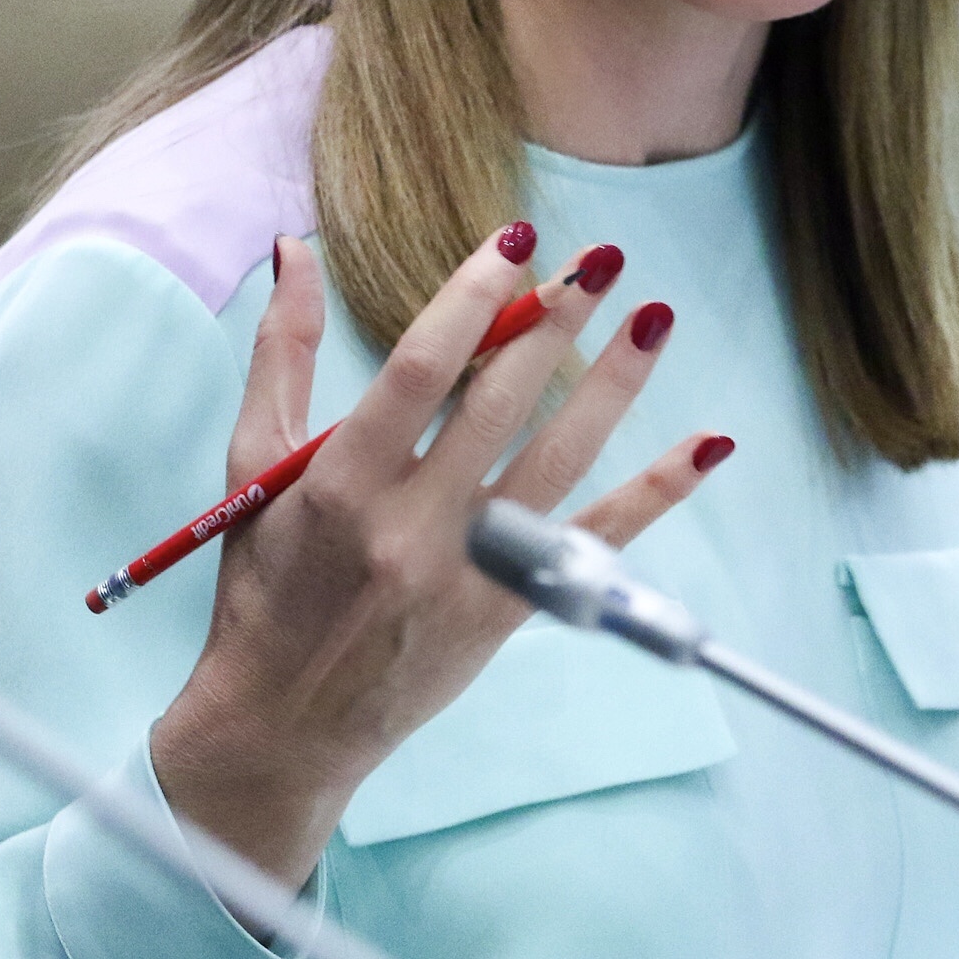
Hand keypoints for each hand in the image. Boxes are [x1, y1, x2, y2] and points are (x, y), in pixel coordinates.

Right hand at [150, 227, 725, 885]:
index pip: (420, 370)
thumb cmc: (264, 583)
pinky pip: (595, 542)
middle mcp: (409, 527)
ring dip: (613, 385)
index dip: (473, 298)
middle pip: (500, 406)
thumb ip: (281, 352)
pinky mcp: (507, 614)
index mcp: (340, 482)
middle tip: (601, 257)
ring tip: (654, 316)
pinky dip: (656, 493)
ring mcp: (467, 575)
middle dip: (554, 322)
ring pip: (557, 463)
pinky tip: (708, 444)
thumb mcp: (251, 465)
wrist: (285, 720)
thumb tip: (298, 248)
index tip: (515, 238)